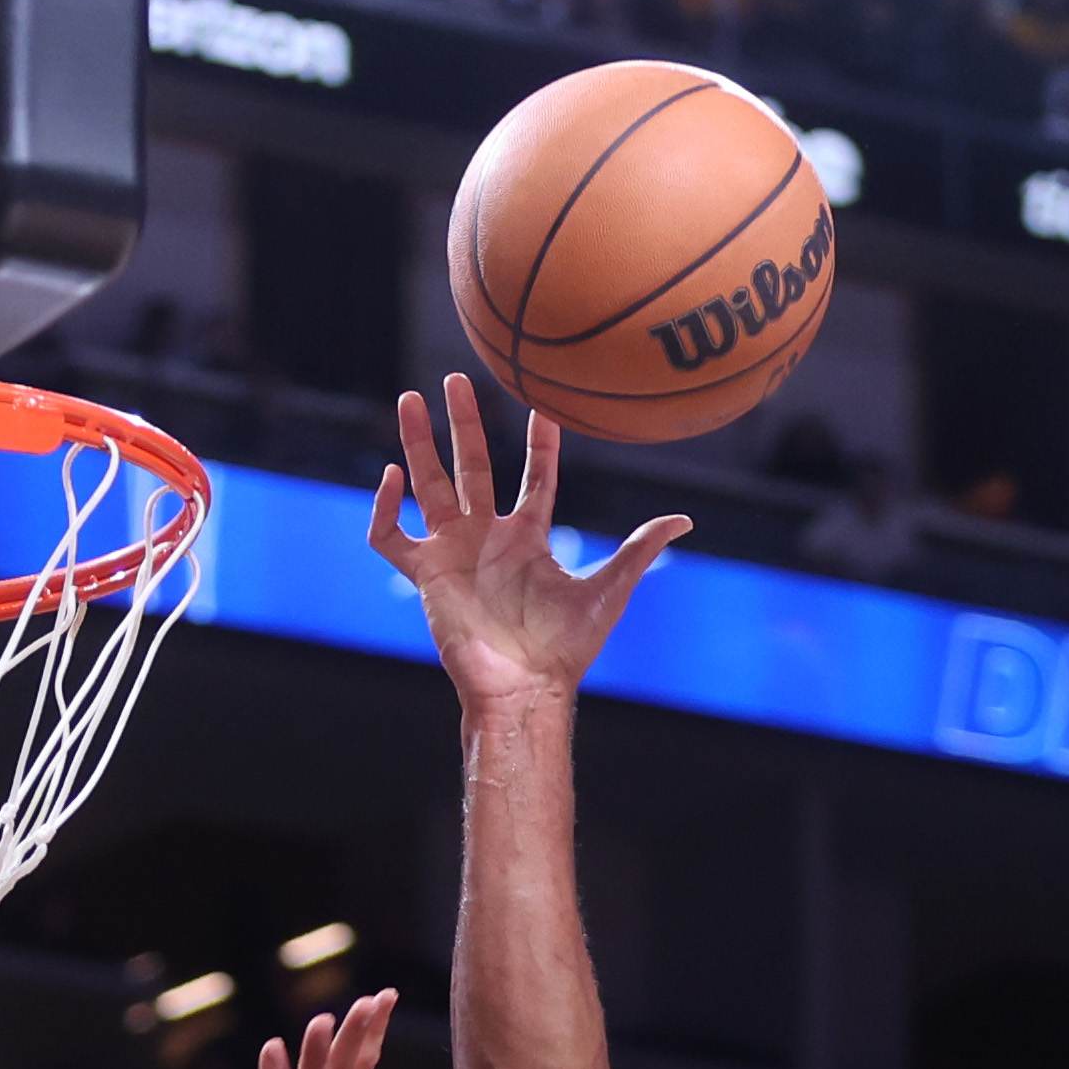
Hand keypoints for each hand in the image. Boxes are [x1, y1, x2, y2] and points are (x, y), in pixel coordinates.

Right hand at [368, 378, 686, 713]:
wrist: (524, 689)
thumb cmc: (564, 651)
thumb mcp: (609, 591)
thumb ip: (639, 549)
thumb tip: (684, 519)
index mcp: (528, 539)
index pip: (534, 477)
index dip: (539, 442)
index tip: (540, 404)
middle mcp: (487, 539)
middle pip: (472, 467)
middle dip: (463, 423)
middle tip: (456, 378)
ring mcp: (454, 553)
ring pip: (428, 486)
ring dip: (417, 443)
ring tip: (408, 399)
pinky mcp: (425, 576)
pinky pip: (391, 537)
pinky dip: (384, 509)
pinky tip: (390, 477)